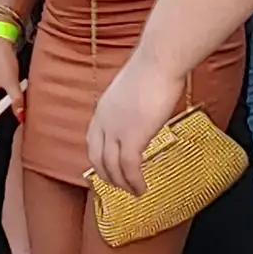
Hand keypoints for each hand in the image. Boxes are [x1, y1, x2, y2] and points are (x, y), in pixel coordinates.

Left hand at [85, 49, 189, 191]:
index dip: (98, 158)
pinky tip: (142, 188)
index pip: (93, 140)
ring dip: (122, 184)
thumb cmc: (154, 67)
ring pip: (112, 167)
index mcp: (103, 109)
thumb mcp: (134, 88)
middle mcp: (104, 121)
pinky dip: (134, 181)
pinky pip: (129, 167)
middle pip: (97, 158)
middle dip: (107, 176)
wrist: (159, 61)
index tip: (106, 168)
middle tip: (119, 186)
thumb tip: (143, 107)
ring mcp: (116, 130)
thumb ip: (132, 103)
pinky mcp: (133, 136)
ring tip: (133, 192)